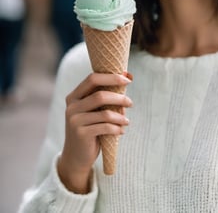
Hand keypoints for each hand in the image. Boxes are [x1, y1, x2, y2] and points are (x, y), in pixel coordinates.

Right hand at [57, 72, 131, 192]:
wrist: (76, 157)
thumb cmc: (90, 129)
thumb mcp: (94, 111)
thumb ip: (106, 95)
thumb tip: (128, 75)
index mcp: (74, 96)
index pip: (93, 79)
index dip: (111, 77)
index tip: (128, 79)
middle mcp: (72, 106)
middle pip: (100, 95)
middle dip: (119, 97)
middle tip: (130, 102)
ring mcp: (75, 120)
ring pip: (105, 113)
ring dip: (120, 116)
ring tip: (127, 121)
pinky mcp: (81, 134)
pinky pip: (105, 127)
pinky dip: (117, 128)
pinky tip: (121, 131)